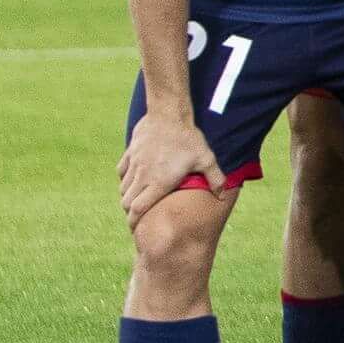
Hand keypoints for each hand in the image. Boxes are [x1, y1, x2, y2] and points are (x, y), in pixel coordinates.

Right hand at [119, 108, 223, 224]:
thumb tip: (222, 195)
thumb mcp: (206, 159)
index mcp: (159, 183)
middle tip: (138, 215)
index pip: (138, 210)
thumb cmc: (189, 139)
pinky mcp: (130, 153)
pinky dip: (125, 179)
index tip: (137, 228)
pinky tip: (134, 178)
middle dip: (131, 212)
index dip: (135, 222)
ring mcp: (134, 164)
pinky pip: (121, 171)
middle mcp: (143, 176)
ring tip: (138, 198)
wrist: (168, 114)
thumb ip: (215, 179)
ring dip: (128, 196)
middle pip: (127, 203)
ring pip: (123, 188)